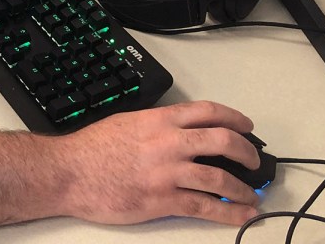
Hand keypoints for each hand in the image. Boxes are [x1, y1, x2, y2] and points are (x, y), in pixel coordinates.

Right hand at [57, 100, 262, 225]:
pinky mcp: (163, 200)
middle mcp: (169, 143)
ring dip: (243, 188)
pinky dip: (229, 213)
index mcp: (159, 120)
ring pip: (219, 178)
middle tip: (254, 161)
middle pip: (223, 141)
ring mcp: (168, 172)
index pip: (208, 111)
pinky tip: (241, 214)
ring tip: (252, 195)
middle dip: (247, 152)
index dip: (235, 118)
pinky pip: (204, 207)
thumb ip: (156, 126)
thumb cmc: (91, 149)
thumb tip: (179, 132)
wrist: (70, 173)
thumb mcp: (127, 123)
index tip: (247, 127)